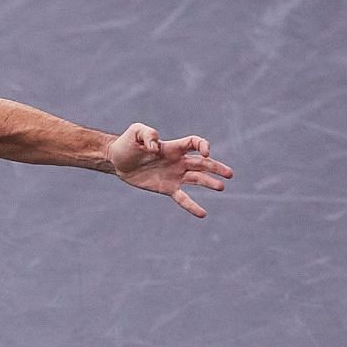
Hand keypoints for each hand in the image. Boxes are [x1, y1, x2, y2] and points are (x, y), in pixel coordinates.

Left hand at [108, 124, 233, 217]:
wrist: (117, 161)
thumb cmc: (127, 144)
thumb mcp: (136, 132)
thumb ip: (148, 134)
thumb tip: (156, 148)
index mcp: (173, 147)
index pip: (194, 143)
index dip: (202, 146)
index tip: (204, 153)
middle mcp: (178, 161)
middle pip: (202, 163)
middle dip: (216, 167)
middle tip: (230, 174)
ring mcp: (174, 175)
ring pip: (197, 179)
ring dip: (210, 183)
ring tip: (221, 187)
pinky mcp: (167, 188)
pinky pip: (183, 198)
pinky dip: (192, 206)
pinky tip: (203, 214)